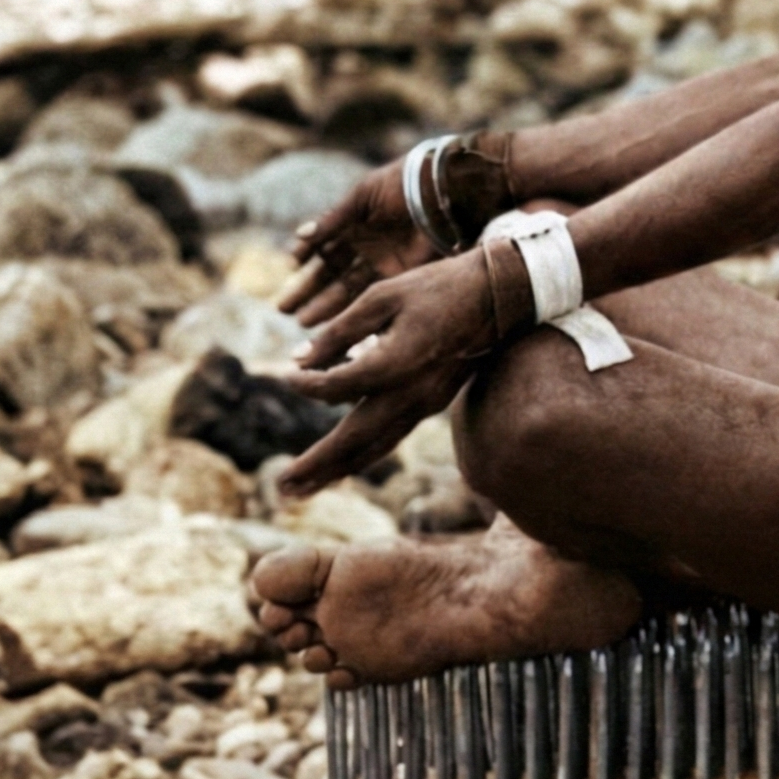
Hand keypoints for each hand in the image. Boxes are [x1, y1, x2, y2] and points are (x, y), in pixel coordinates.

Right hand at [278, 159, 436, 329]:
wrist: (442, 190)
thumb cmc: (400, 185)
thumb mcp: (362, 197)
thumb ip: (332, 220)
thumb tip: (300, 236)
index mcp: (353, 226)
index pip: (323, 250)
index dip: (305, 261)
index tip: (286, 272)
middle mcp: (365, 249)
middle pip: (331, 276)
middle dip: (308, 293)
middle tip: (284, 310)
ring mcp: (383, 264)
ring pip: (348, 290)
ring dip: (326, 307)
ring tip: (302, 323)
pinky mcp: (403, 275)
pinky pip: (374, 296)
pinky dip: (355, 309)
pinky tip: (336, 322)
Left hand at [279, 249, 526, 496]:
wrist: (498, 296)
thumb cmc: (437, 287)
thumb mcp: (382, 295)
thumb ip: (339, 330)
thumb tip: (298, 358)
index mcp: (396, 363)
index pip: (336, 387)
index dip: (305, 383)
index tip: (285, 374)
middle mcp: (411, 393)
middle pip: (354, 439)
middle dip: (316, 465)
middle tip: (280, 487)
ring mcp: (425, 403)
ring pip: (375, 447)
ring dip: (336, 471)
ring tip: (301, 491)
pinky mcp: (432, 403)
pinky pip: (391, 437)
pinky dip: (363, 456)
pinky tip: (343, 464)